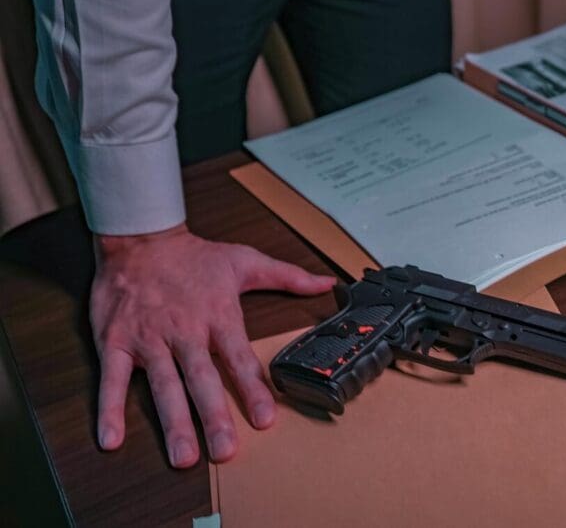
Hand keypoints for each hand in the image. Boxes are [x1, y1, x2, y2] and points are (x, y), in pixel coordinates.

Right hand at [91, 224, 334, 467]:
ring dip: (173, 423)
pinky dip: (109, 408)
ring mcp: (149, 339)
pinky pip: (112, 379)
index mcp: (218, 316)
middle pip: (202, 380)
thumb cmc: (194, 255)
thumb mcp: (245, 260)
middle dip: (214, 417)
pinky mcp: (116, 341)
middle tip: (226, 451)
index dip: (253, 389)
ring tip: (184, 457)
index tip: (265, 419)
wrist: (139, 237)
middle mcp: (185, 332)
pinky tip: (112, 439)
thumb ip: (288, 276)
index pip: (239, 358)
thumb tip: (328, 283)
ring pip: (163, 386)